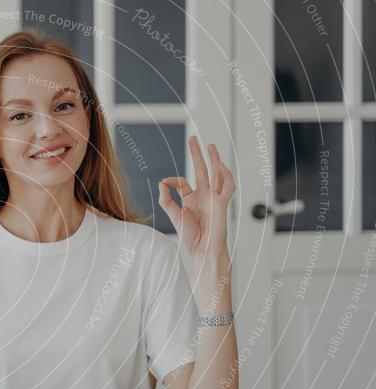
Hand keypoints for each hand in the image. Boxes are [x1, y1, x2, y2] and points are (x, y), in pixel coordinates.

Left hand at [158, 135, 235, 260]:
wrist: (202, 249)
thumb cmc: (189, 236)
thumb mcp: (173, 215)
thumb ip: (166, 199)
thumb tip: (161, 182)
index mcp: (190, 199)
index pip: (182, 182)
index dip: (173, 180)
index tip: (165, 183)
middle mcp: (203, 196)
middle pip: (201, 170)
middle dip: (198, 154)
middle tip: (195, 139)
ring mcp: (214, 198)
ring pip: (216, 174)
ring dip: (214, 159)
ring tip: (210, 145)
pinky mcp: (222, 203)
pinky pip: (228, 186)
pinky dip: (226, 176)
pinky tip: (220, 166)